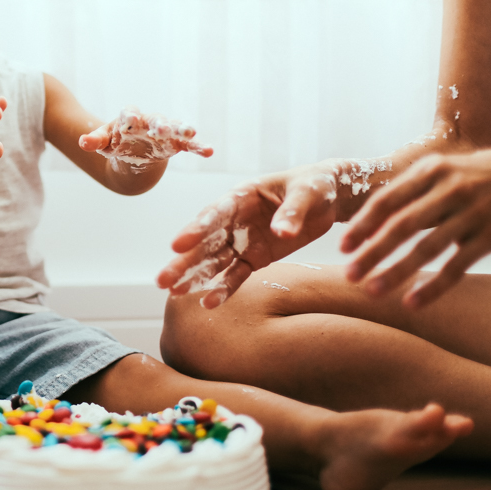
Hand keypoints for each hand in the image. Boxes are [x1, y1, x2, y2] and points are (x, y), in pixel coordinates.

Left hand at [79, 107, 212, 169]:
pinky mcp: (176, 143)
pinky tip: (209, 151)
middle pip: (155, 119)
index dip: (129, 117)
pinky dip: (198, 146)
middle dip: (158, 123)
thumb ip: (94, 141)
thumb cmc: (117, 142)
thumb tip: (82, 142)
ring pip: (175, 127)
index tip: (131, 120)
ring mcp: (165, 131)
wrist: (133, 151)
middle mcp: (149, 121)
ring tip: (191, 131)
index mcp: (129, 118)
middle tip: (161, 127)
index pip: (129, 113)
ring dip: (182, 129)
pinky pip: (188, 144)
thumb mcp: (104, 142)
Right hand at [156, 160, 340, 307]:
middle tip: (162, 280)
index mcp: (241, 196)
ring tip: (173, 294)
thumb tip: (281, 233)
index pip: (214, 214)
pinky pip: (236, 275)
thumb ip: (292, 212)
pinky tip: (209, 303)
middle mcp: (234, 220)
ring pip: (213, 261)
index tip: (177, 245)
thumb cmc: (315, 186)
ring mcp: (242, 240)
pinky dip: (223, 289)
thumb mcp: (308, 192)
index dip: (195, 229)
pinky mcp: (254, 258)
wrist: (328, 199)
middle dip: (183, 261)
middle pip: (204, 242)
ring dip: (194, 277)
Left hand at [341, 150, 490, 307]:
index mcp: (431, 170)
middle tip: (349, 276)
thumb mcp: (442, 171)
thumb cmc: (475, 176)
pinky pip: (457, 266)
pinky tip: (412, 302)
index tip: (342, 248)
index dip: (362, 225)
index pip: (387, 200)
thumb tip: (364, 227)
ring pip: (427, 248)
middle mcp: (450, 189)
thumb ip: (407, 192)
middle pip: (402, 225)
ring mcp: (473, 212)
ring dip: (396, 272)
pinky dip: (433, 286)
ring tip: (372, 291)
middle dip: (373, 252)